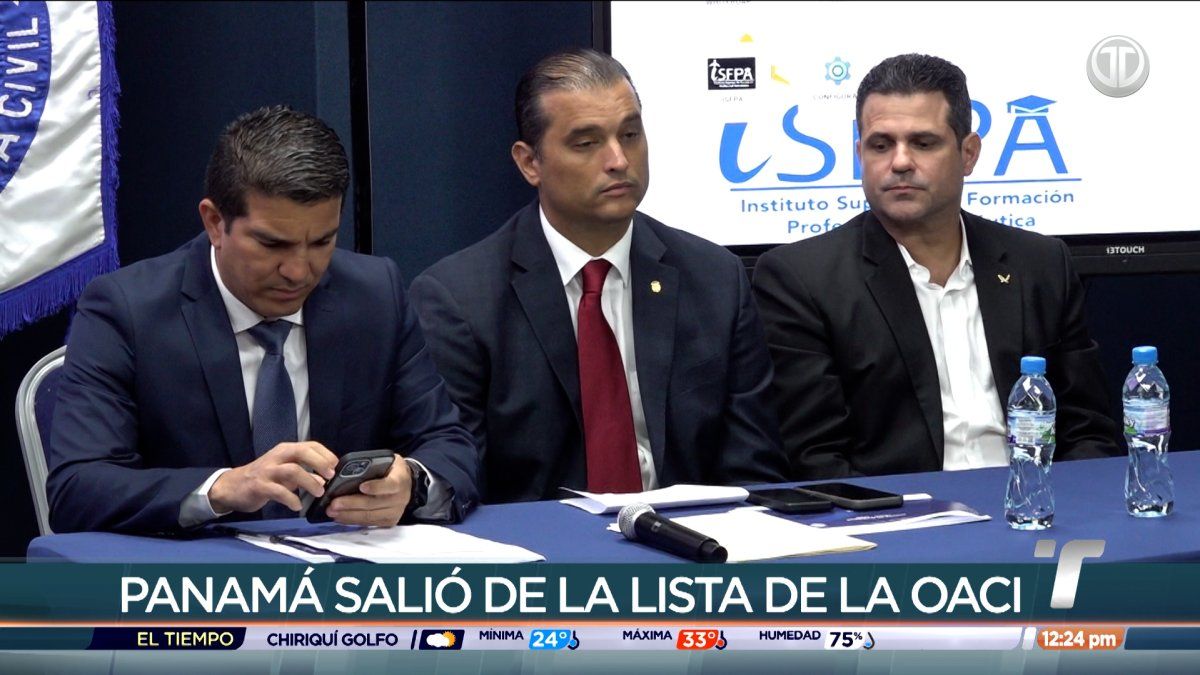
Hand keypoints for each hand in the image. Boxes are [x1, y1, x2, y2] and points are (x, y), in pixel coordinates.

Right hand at [209, 441, 337, 513]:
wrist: (232, 487)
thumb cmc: (263, 478)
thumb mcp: (285, 474)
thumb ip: (304, 475)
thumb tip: (324, 481)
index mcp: (285, 450)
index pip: (309, 445)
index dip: (325, 454)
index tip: (335, 465)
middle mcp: (277, 457)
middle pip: (301, 452)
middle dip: (319, 462)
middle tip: (330, 475)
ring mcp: (267, 471)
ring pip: (292, 470)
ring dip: (309, 481)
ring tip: (318, 493)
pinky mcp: (259, 486)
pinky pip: (279, 491)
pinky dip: (291, 499)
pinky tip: (297, 506)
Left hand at [326, 453, 411, 526]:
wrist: (406, 482)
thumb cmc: (391, 470)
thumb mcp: (386, 461)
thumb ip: (371, 466)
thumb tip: (346, 472)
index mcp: (400, 480)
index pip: (389, 485)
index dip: (375, 487)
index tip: (361, 487)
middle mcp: (400, 498)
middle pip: (373, 503)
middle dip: (351, 504)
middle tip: (334, 504)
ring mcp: (395, 512)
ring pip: (369, 516)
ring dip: (348, 515)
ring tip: (332, 512)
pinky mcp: (389, 521)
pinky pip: (369, 523)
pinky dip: (352, 520)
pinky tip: (340, 517)